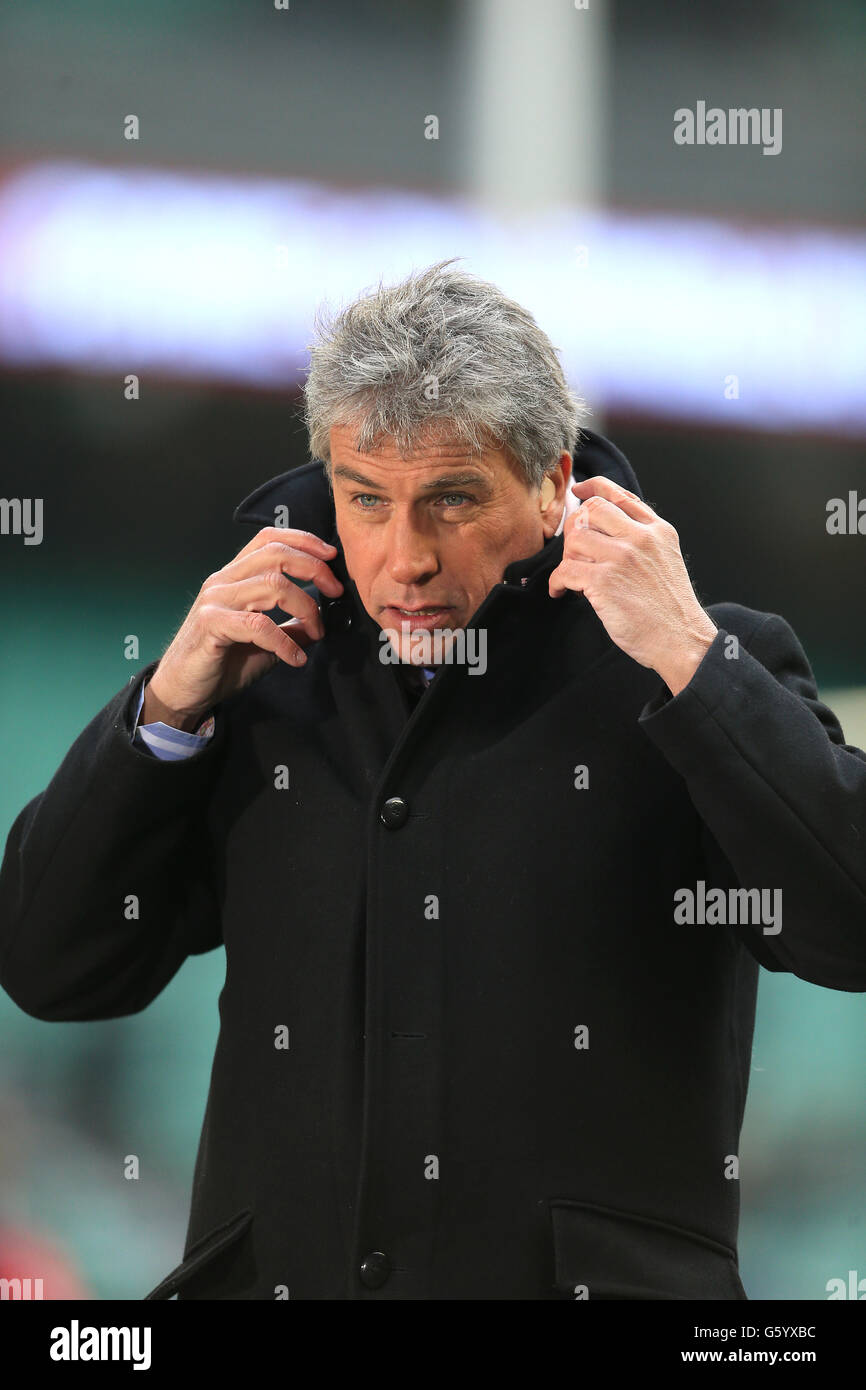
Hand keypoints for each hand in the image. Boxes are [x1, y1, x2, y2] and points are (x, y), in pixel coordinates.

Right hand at [143, 526, 344, 727]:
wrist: (183, 690)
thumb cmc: (221, 663)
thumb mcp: (265, 642)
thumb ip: (291, 627)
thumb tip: (321, 622)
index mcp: (234, 576)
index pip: (269, 539)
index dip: (303, 540)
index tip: (331, 556)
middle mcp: (223, 581)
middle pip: (276, 554)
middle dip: (314, 568)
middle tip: (335, 591)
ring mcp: (215, 600)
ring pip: (272, 584)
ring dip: (306, 607)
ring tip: (316, 632)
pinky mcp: (211, 624)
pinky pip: (258, 624)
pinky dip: (284, 642)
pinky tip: (295, 658)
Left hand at [548, 476, 717, 695]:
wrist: (681, 639)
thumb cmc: (671, 609)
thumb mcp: (666, 560)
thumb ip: (643, 540)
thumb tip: (605, 529)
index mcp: (657, 531)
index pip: (620, 495)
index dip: (593, 488)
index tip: (579, 492)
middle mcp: (640, 538)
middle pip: (592, 511)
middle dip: (576, 527)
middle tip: (574, 551)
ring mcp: (622, 558)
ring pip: (575, 539)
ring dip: (567, 558)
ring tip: (573, 577)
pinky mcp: (604, 581)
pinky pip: (565, 570)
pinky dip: (557, 582)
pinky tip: (561, 592)